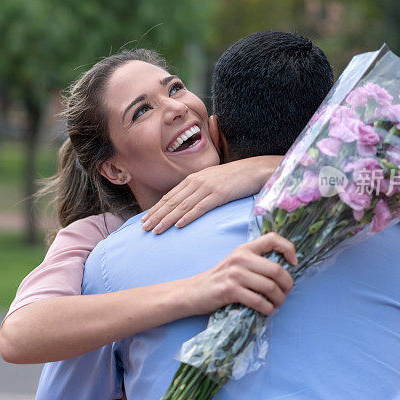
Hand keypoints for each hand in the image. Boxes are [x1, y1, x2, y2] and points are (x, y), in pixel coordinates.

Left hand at [141, 155, 282, 233]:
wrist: (255, 169)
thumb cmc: (235, 178)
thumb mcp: (212, 181)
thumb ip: (199, 191)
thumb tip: (187, 205)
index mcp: (193, 179)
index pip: (169, 196)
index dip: (156, 209)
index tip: (144, 220)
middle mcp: (196, 182)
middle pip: (172, 202)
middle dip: (156, 216)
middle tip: (143, 228)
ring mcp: (207, 187)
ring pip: (182, 206)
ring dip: (167, 219)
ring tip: (156, 230)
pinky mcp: (219, 194)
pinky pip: (201, 207)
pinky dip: (188, 216)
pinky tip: (179, 225)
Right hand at [183, 232, 297, 315]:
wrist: (194, 292)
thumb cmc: (220, 279)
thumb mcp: (237, 263)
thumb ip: (255, 262)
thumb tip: (284, 271)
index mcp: (244, 249)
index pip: (273, 238)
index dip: (289, 249)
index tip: (293, 263)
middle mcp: (240, 258)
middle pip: (277, 270)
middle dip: (287, 285)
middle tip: (285, 293)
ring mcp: (234, 274)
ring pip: (270, 287)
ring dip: (279, 300)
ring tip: (277, 304)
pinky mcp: (230, 291)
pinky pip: (258, 301)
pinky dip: (267, 308)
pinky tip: (267, 310)